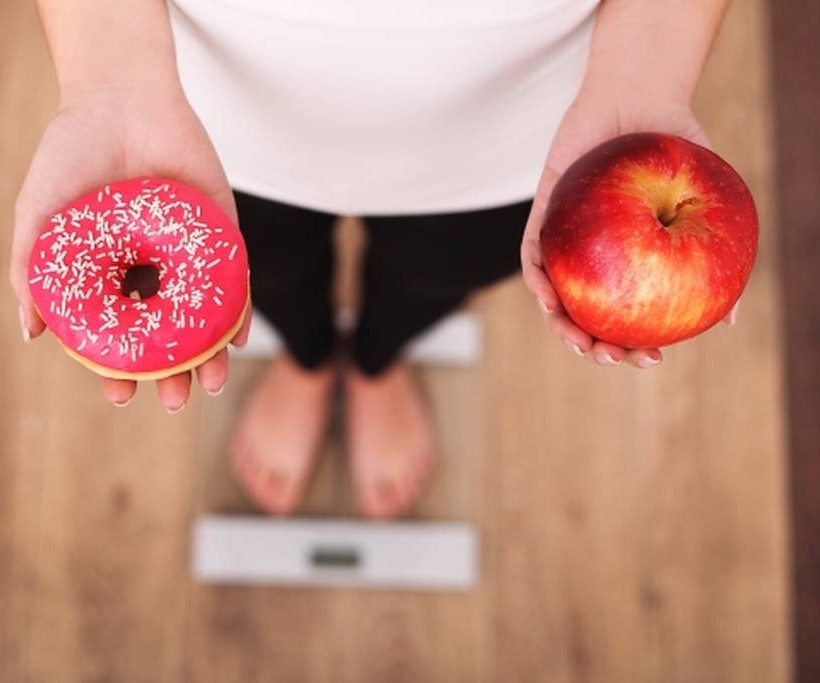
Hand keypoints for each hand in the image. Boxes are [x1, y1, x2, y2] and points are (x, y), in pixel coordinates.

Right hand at [10, 83, 250, 409]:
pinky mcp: (222, 234)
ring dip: (208, 354)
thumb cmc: (72, 153)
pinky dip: (237, 311)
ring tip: (207, 384)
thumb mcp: (41, 215)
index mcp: (111, 273)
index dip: (119, 368)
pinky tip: (236, 340)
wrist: (121, 98)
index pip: (119, 333)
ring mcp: (189, 255)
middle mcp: (152, 270)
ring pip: (203, 317)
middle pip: (167, 334)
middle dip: (171, 373)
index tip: (120, 396)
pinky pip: (235, 280)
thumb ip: (33, 271)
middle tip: (174, 401)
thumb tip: (31, 334)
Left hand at [520, 88, 738, 367]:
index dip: (635, 344)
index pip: (628, 315)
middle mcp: (597, 256)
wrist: (640, 96)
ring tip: (580, 342)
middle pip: (587, 315)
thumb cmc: (676, 148)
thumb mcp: (706, 202)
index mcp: (630, 261)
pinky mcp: (542, 215)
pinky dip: (538, 279)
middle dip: (595, 347)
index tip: (651, 359)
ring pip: (555, 296)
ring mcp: (567, 239)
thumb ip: (714, 255)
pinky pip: (533, 255)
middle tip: (611, 358)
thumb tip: (730, 320)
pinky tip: (549, 297)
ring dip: (561, 325)